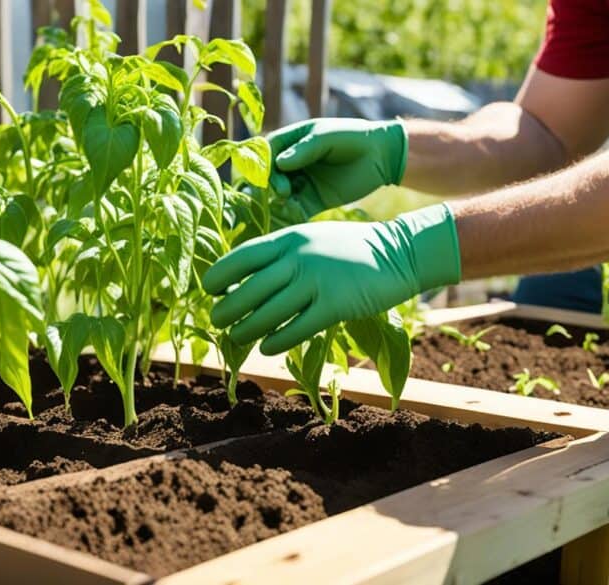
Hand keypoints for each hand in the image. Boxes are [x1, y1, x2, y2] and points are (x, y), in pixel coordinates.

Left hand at [202, 204, 459, 354]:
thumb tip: (244, 280)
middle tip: (217, 322)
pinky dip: (277, 342)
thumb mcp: (310, 238)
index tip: (210, 290)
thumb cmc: (348, 248)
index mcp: (289, 238)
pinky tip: (268, 348)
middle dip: (226, 310)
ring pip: (267, 314)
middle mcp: (298, 258)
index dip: (219, 276)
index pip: (241, 257)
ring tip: (237, 337)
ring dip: (246, 330)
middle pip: (248, 291)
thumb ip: (281, 254)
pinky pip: (296, 330)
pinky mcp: (335, 305)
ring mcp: (317, 282)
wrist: (399, 251)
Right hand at [268, 118, 407, 217]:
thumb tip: (279, 163)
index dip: (265, 163)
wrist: (382, 155)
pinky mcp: (313, 200)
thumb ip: (303, 149)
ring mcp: (302, 182)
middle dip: (272, 185)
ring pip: (280, 194)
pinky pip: (296, 209)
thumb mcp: (326, 137)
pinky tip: (295, 214)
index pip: (268, 152)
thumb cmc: (353, 137)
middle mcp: (292, 163)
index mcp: (292, 141)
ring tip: (288, 205)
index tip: (274, 172)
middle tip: (283, 192)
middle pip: (270, 175)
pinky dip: (291, 213)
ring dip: (279, 201)